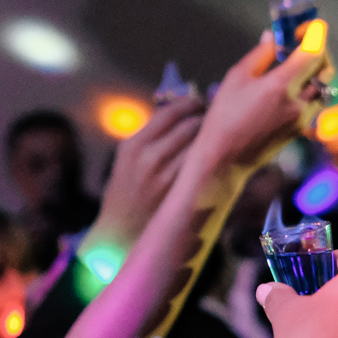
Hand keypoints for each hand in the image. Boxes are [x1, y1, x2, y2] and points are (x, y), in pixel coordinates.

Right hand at [90, 97, 204, 245]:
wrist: (120, 233)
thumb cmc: (127, 192)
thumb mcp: (128, 159)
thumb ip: (151, 135)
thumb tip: (181, 110)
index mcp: (133, 144)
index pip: (171, 112)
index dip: (191, 104)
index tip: (200, 104)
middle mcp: (148, 156)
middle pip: (191, 124)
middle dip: (206, 119)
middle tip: (213, 120)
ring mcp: (166, 175)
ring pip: (201, 144)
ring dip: (211, 138)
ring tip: (216, 138)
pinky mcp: (180, 192)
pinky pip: (203, 165)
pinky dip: (212, 158)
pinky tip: (215, 158)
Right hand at [194, 25, 332, 169]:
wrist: (225, 160)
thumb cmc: (223, 117)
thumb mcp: (236, 79)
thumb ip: (260, 55)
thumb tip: (274, 37)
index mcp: (281, 86)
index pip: (315, 52)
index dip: (316, 34)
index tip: (306, 27)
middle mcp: (298, 102)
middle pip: (326, 69)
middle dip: (319, 51)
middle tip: (302, 44)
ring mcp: (302, 118)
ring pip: (323, 87)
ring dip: (316, 71)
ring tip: (295, 66)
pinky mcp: (300, 130)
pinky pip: (314, 103)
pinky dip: (309, 89)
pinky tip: (290, 88)